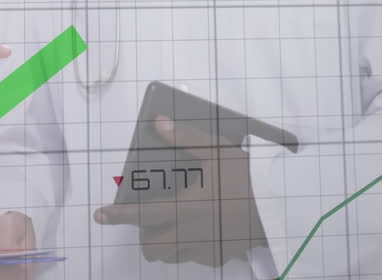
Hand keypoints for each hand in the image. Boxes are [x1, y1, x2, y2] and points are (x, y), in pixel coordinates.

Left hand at [93, 116, 265, 266]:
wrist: (282, 202)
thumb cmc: (247, 174)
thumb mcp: (216, 149)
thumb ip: (184, 138)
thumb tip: (158, 123)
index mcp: (186, 206)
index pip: (142, 216)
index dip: (118, 217)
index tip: (99, 216)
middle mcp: (191, 232)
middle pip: (153, 249)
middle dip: (146, 238)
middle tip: (154, 220)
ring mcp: (207, 247)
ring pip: (173, 256)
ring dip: (168, 244)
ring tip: (178, 223)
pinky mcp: (223, 256)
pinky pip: (199, 257)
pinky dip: (196, 247)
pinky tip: (208, 228)